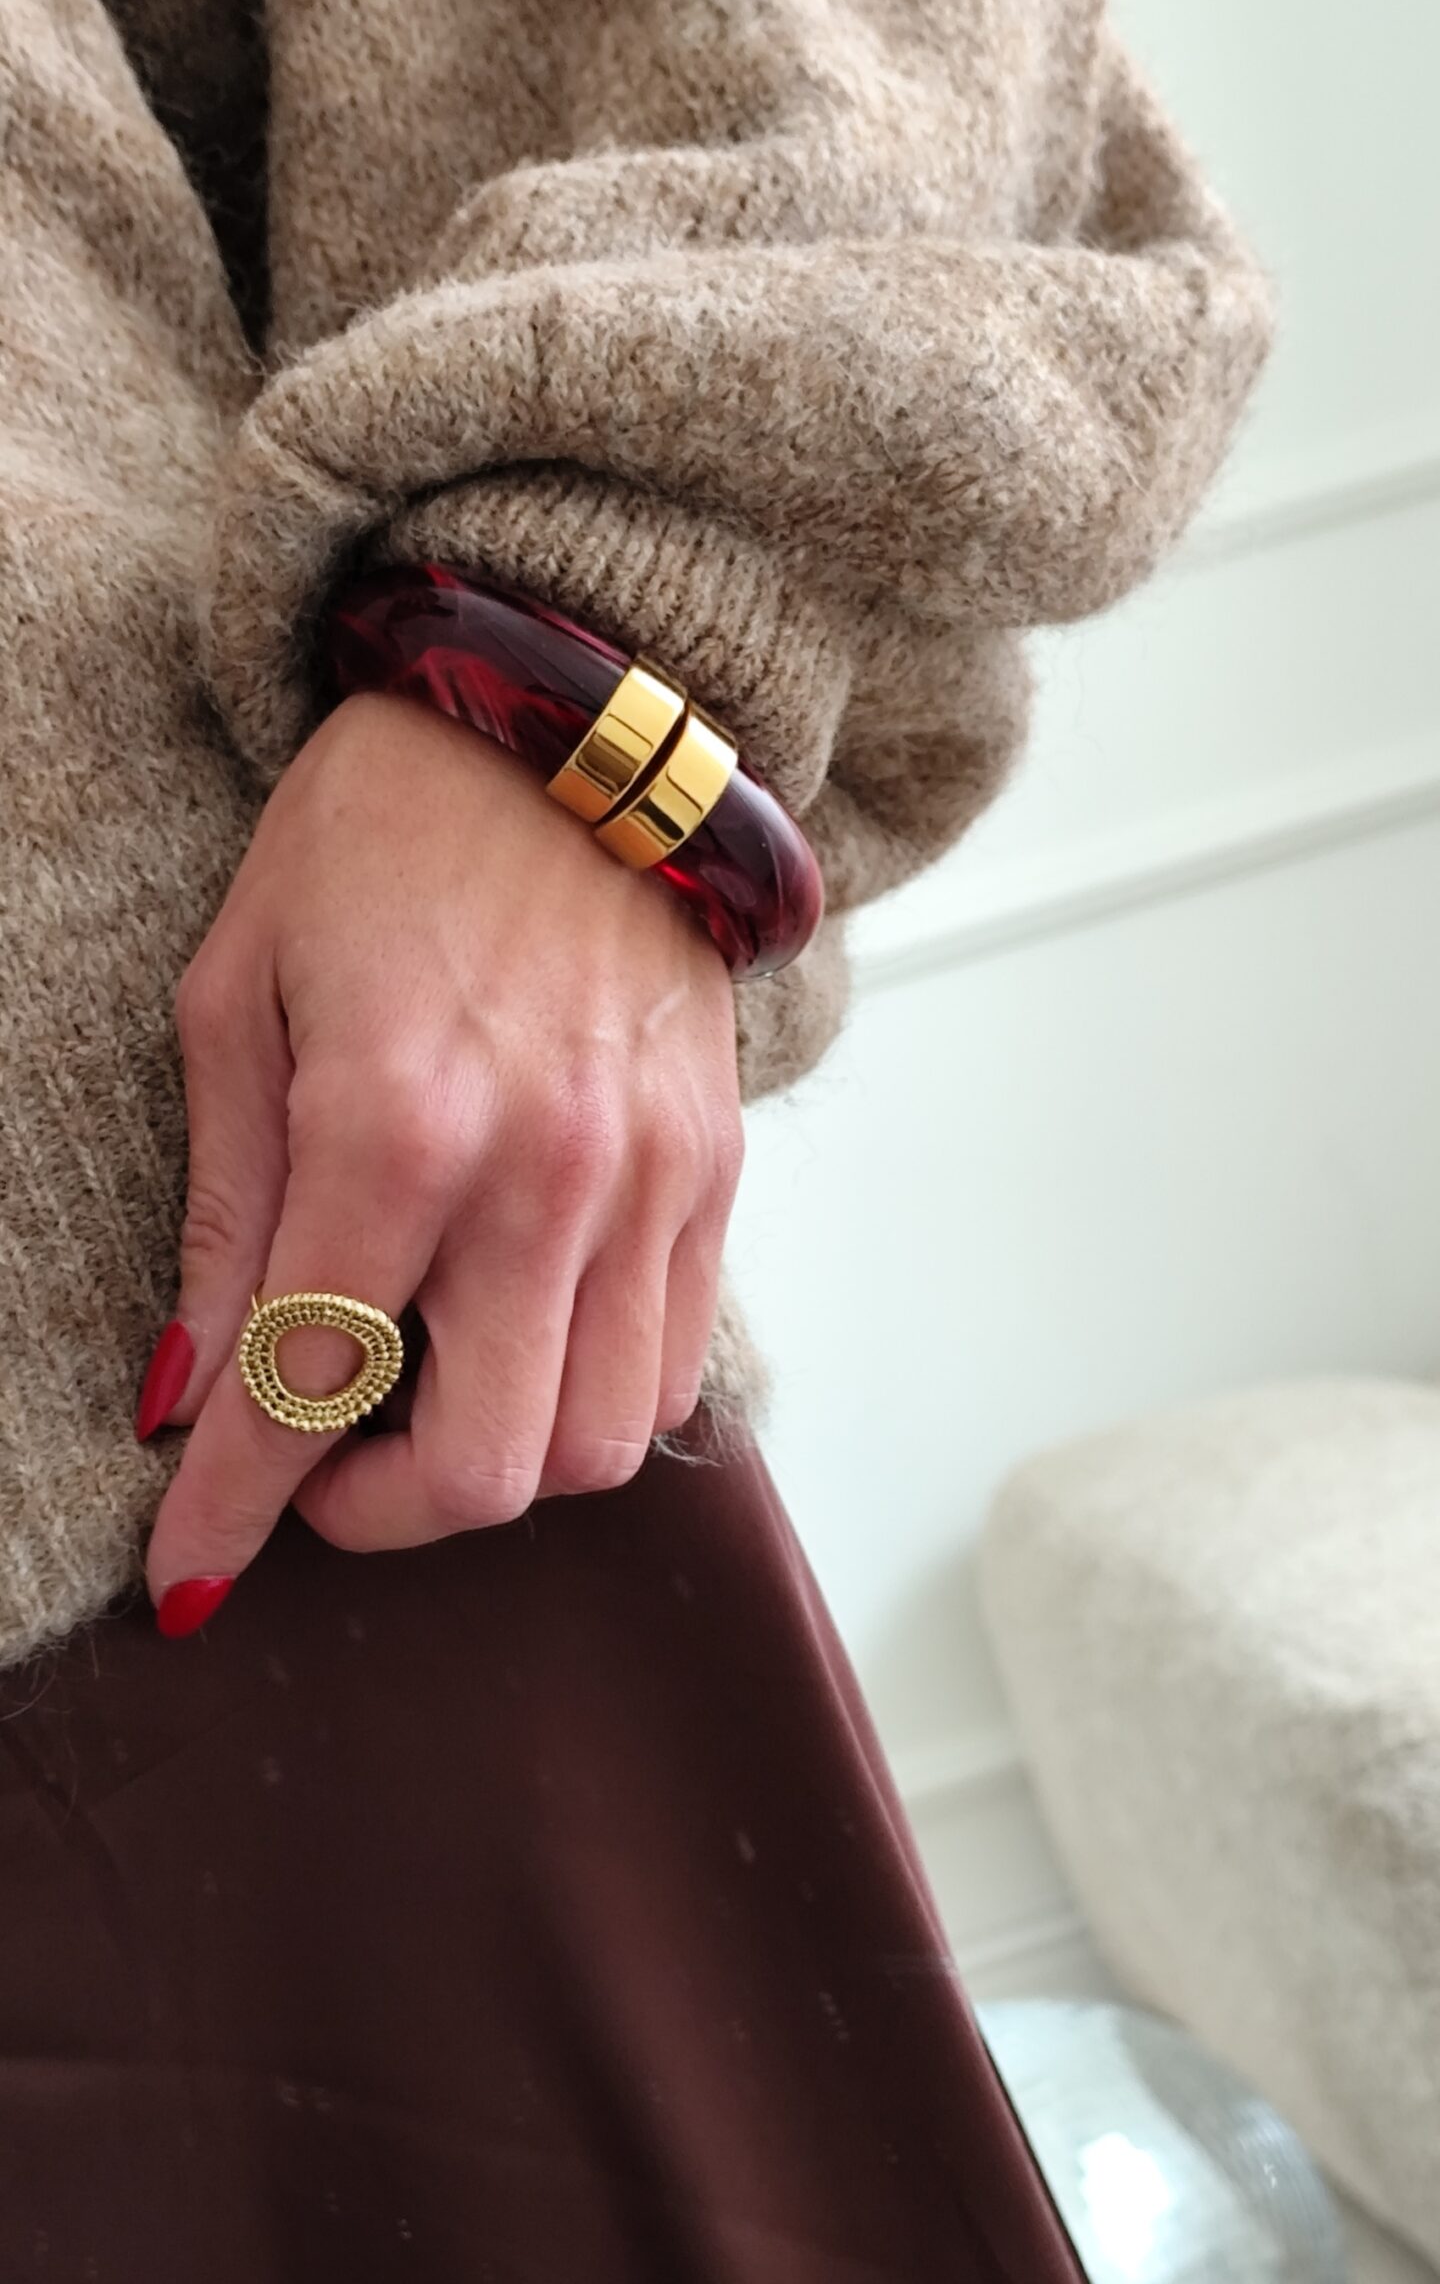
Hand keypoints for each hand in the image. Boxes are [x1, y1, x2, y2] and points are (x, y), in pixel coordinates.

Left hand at [144, 692, 742, 1613]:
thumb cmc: (378, 840)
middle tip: (315, 1466)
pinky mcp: (713, 1171)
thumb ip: (225, 1206)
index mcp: (396, 1124)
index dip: (229, 1507)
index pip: (303, 1385)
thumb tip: (190, 1385)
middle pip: (484, 1468)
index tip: (185, 1573)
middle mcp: (544, 1174)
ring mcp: (650, 1180)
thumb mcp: (241, 993)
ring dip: (493, 1463)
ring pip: (597, 1442)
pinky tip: (516, 1336)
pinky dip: (586, 1397)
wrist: (569, 734)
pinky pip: (674, 1363)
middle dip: (375, 1515)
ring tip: (422, 1388)